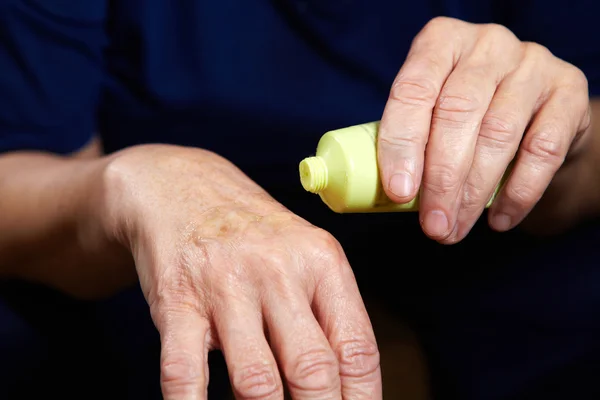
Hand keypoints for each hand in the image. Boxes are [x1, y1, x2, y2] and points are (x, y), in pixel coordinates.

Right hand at [99, 145, 380, 398]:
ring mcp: (226, 285)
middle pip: (313, 369)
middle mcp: (278, 271)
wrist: (182, 187)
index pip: (356, 348)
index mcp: (322, 262)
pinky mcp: (178, 299)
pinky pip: (185, 370)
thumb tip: (346, 388)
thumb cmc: (253, 236)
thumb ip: (325, 314)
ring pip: (257, 379)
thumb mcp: (302, 256)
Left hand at [378, 17, 590, 243]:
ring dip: (474, 193)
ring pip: (498, 134)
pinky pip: (543, 149)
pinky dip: (519, 192)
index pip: (413, 90)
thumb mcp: (430, 111)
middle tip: (433, 225)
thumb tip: (384, 194)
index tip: (400, 193)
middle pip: (457, 114)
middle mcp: (487, 44)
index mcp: (441, 41)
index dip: (402, 144)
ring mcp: (531, 63)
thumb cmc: (465, 116)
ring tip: (455, 229)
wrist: (533, 110)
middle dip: (441, 179)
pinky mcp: (568, 91)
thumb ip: (409, 139)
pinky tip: (499, 220)